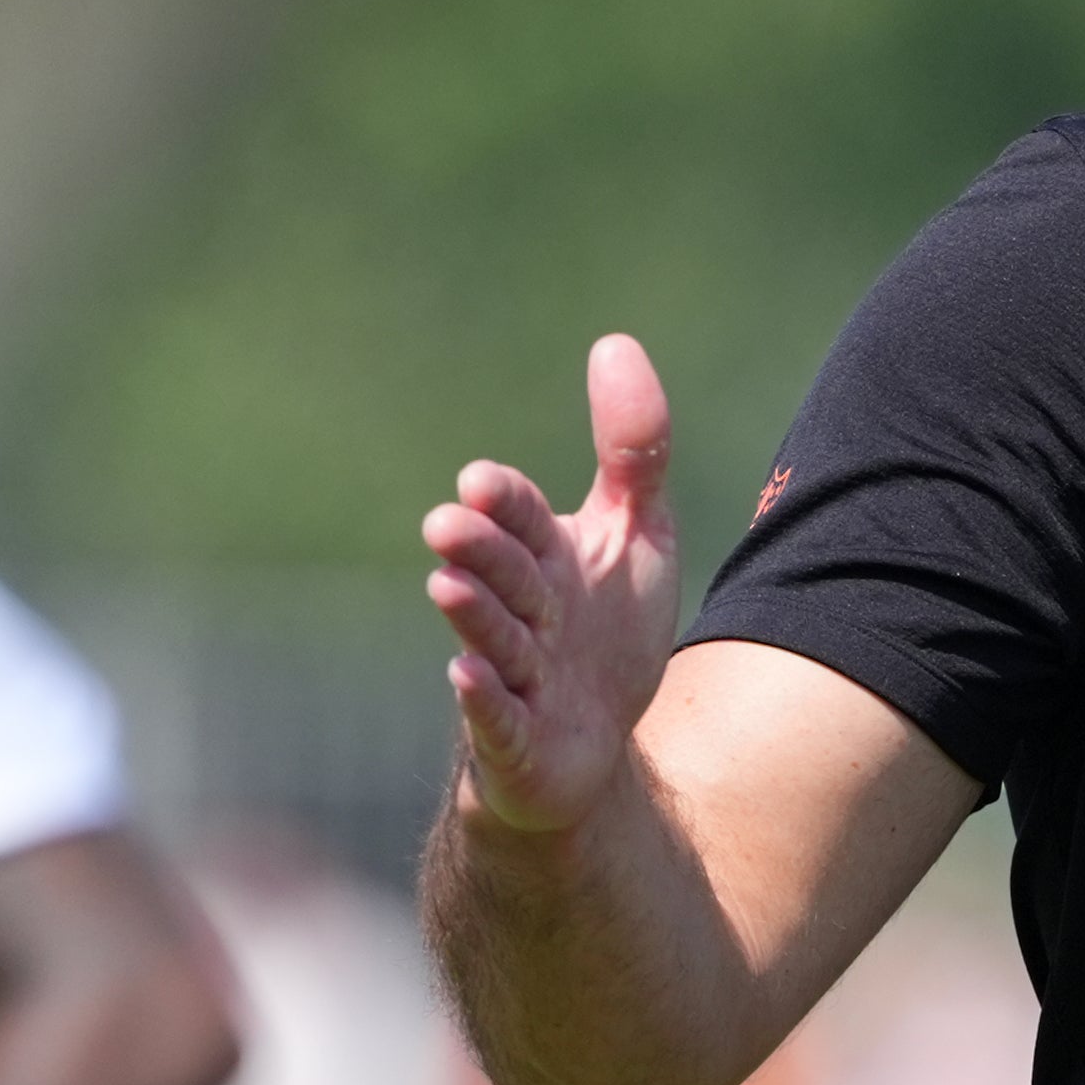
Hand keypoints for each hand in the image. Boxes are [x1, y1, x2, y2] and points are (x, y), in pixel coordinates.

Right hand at [426, 335, 683, 836]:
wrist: (595, 742)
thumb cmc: (605, 631)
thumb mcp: (637, 535)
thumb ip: (632, 449)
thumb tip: (615, 342)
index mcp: (544, 557)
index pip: (521, 519)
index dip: (507, 504)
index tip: (483, 481)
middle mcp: (522, 611)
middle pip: (503, 574)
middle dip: (480, 549)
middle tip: (449, 522)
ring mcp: (515, 675)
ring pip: (494, 639)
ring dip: (474, 613)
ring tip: (448, 583)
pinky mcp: (516, 738)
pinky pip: (497, 717)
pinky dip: (483, 697)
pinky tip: (465, 674)